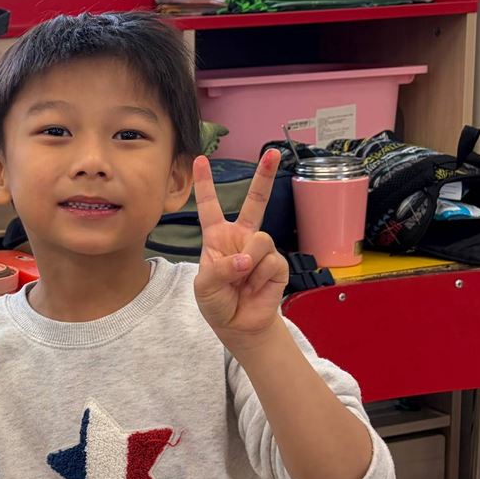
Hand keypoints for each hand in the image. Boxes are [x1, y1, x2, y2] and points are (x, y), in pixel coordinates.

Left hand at [191, 148, 288, 348]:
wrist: (238, 325)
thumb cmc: (217, 302)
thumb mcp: (204, 286)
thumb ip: (219, 269)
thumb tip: (244, 259)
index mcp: (217, 237)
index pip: (210, 205)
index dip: (205, 183)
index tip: (201, 159)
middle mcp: (241, 237)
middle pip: (255, 201)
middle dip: (265, 176)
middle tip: (274, 153)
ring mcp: (261, 249)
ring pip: (260, 239)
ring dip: (249, 261)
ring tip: (242, 279)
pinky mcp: (278, 264)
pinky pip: (271, 262)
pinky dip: (260, 276)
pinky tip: (255, 287)